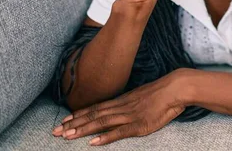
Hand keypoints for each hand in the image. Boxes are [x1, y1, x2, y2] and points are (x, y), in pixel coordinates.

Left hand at [52, 70, 189, 145]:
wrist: (176, 88)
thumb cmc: (162, 92)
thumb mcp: (142, 95)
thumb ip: (130, 102)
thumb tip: (120, 107)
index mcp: (122, 100)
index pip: (96, 108)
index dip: (79, 115)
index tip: (63, 121)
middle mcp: (121, 107)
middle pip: (93, 115)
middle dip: (73, 124)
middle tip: (55, 132)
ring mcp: (129, 115)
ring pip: (101, 123)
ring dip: (83, 130)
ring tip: (67, 136)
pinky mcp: (139, 124)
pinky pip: (120, 132)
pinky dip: (106, 137)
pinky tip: (94, 143)